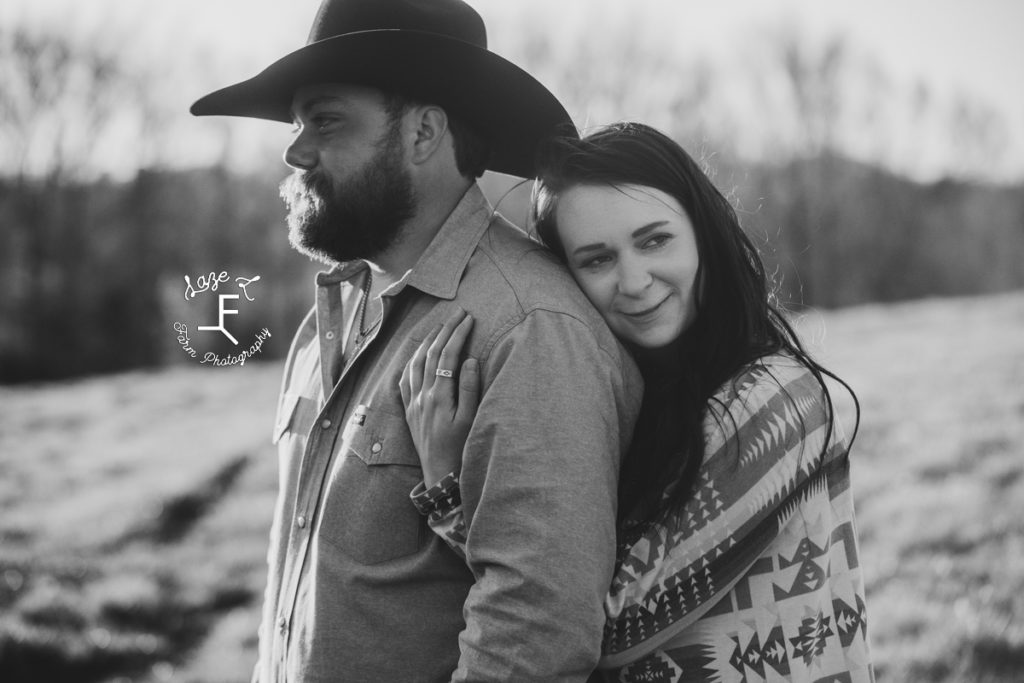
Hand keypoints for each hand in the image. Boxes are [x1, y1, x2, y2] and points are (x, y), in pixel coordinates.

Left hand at [400, 310, 479, 486]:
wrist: (440, 475)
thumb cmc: (460, 449)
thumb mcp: (471, 420)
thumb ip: (469, 388)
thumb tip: (469, 359)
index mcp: (439, 397)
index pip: (447, 356)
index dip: (458, 334)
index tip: (469, 319)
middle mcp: (422, 397)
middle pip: (431, 354)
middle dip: (445, 330)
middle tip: (459, 313)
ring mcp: (413, 403)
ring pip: (415, 363)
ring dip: (428, 341)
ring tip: (441, 327)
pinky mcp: (409, 411)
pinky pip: (405, 378)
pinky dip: (413, 361)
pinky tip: (419, 355)